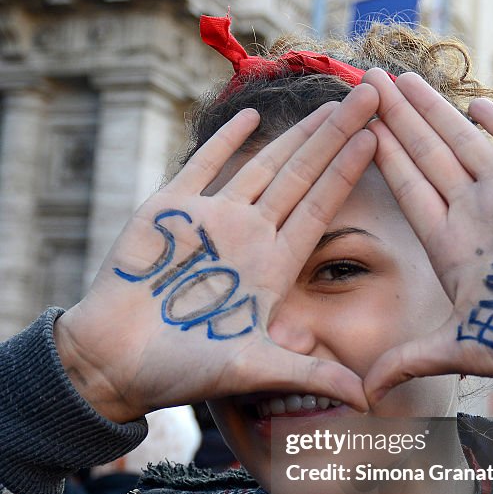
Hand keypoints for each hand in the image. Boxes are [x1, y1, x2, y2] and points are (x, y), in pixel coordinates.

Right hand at [55, 87, 378, 420]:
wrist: (112, 363)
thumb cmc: (178, 370)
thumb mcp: (252, 370)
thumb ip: (309, 373)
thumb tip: (367, 398)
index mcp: (273, 266)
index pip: (321, 207)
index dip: (349, 171)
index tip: (380, 137)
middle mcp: (249, 236)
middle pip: (303, 175)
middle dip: (337, 135)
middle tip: (372, 94)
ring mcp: (211, 219)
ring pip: (263, 164)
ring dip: (297, 132)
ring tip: (332, 100)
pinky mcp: (169, 210)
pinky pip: (203, 165)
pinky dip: (225, 140)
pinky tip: (251, 114)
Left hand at [361, 70, 492, 403]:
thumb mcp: (464, 349)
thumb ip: (411, 359)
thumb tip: (363, 394)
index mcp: (451, 246)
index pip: (407, 189)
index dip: (380, 156)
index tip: (354, 125)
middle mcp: (477, 216)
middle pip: (427, 156)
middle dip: (397, 119)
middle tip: (367, 81)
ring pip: (465, 142)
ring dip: (436, 111)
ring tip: (404, 79)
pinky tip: (475, 102)